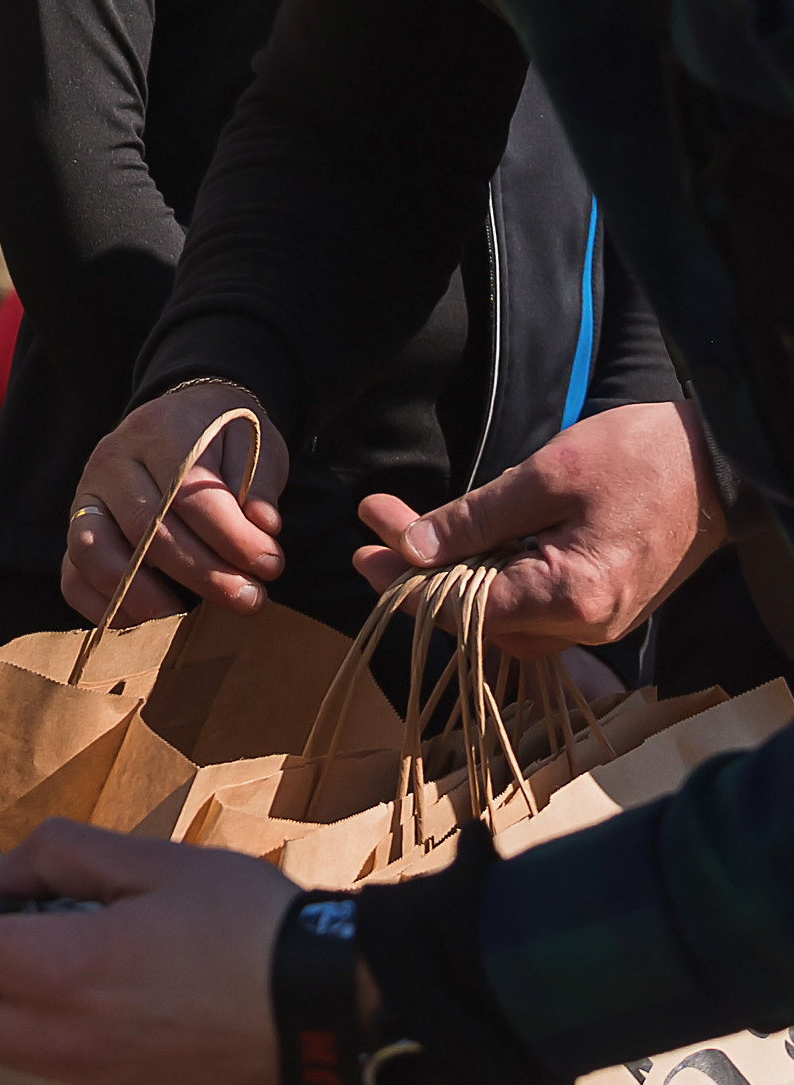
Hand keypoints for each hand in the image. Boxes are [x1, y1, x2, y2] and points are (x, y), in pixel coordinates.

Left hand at [0, 824, 294, 1084]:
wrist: (322, 1013)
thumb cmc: (241, 924)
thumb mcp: (147, 860)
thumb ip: (55, 855)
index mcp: (62, 973)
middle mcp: (58, 1039)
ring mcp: (84, 1075)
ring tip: (30, 923)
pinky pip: (32, 1054)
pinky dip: (21, 1008)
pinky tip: (77, 960)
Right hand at [59, 383, 287, 625]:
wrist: (184, 416)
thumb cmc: (223, 440)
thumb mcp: (255, 445)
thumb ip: (260, 484)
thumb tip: (262, 526)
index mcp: (161, 429)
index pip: (187, 492)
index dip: (231, 537)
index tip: (270, 565)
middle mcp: (114, 458)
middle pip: (146, 527)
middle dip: (203, 573)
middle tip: (249, 599)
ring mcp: (87, 493)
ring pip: (95, 549)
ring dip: (142, 594)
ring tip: (186, 618)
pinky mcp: (77, 527)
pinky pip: (72, 575)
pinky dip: (102, 606)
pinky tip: (145, 623)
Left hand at [354, 399, 725, 653]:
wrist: (718, 464)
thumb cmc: (639, 457)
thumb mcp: (548, 474)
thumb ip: (476, 518)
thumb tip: (412, 548)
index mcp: (572, 597)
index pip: (465, 610)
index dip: (408, 579)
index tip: (365, 538)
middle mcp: (586, 626)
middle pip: (479, 621)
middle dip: (422, 574)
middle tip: (379, 525)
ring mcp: (598, 622)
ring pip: (503, 620)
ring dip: (454, 578)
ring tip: (408, 533)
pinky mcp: (604, 607)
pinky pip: (533, 610)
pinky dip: (492, 580)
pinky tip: (465, 546)